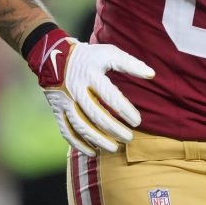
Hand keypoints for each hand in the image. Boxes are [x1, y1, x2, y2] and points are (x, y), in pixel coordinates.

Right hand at [26, 27, 155, 155]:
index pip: (110, 96)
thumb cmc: (89, 57)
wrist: (54, 58)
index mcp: (91, 75)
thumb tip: (152, 74)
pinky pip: (66, 130)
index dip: (125, 110)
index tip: (138, 121)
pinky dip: (78, 143)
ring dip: (97, 139)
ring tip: (114, 148)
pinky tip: (92, 151)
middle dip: (113, 129)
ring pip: (80, 125)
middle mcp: (76, 90)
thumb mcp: (109, 53)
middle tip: (129, 138)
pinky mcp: (57, 111)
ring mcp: (64, 102)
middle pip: (95, 114)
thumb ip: (131, 63)